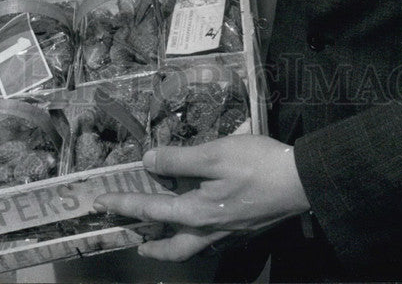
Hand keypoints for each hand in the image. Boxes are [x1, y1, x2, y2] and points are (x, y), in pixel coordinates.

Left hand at [94, 135, 309, 261]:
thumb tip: (147, 162)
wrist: (301, 182)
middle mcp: (209, 229)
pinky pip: (210, 241)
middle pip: (172, 248)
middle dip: (150, 247)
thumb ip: (179, 159)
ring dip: (171, 247)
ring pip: (192, 248)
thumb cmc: (257, 164)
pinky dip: (195, 239)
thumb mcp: (214, 153)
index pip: (150, 210)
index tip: (99, 203)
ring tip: (160, 241)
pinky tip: (199, 226)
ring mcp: (228, 233)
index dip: (123, 204)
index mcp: (196, 211)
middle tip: (133, 243)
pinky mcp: (244, 229)